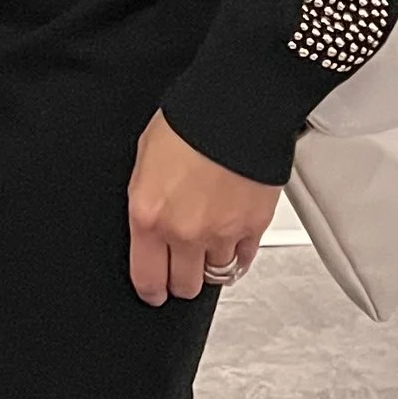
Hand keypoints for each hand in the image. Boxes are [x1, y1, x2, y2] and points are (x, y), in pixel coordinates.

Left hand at [126, 110, 274, 306]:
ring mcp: (221, 233)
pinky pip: (244, 259)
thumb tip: (148, 221)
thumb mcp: (144, 159)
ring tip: (207, 248)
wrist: (235, 106)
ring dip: (210, 265)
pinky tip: (232, 242)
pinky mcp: (253, 227)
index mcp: (148, 216)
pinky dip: (237, 255)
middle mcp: (184, 232)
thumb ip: (145, 200)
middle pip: (184, 285)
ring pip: (216, 275)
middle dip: (180, 280)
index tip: (153, 292)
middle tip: (180, 269)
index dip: (150, 290)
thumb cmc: (188, 121)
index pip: (147, 278)